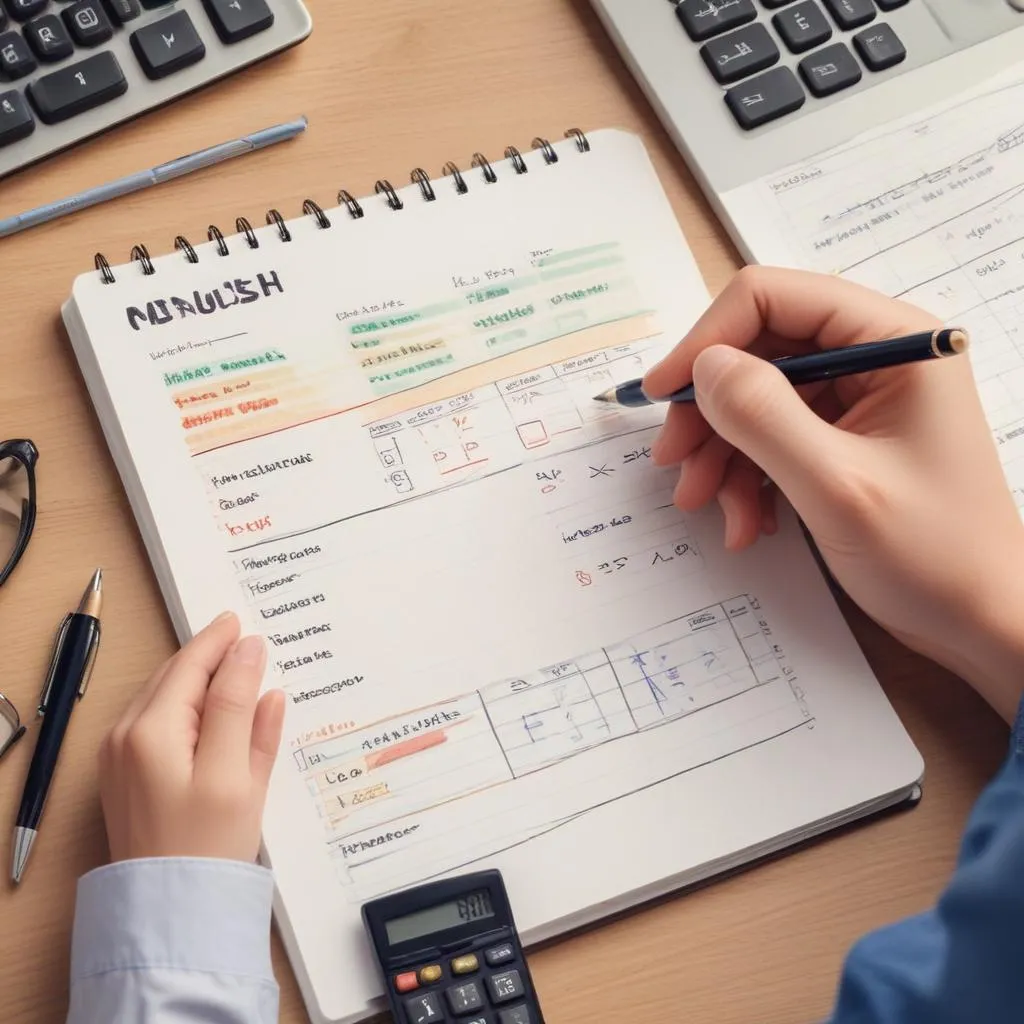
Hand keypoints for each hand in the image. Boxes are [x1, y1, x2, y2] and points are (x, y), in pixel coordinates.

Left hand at [99, 611, 284, 861]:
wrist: (171, 911)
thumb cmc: (206, 847)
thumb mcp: (235, 773)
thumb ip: (242, 708)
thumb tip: (251, 655)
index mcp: (151, 731)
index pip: (192, 667)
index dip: (220, 642)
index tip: (242, 621)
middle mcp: (125, 736)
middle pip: (174, 677)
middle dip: (208, 656)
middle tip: (242, 635)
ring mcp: (120, 757)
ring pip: (166, 697)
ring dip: (199, 679)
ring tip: (235, 668)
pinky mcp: (127, 775)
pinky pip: (159, 721)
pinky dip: (187, 705)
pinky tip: (215, 710)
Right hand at [644, 266, 1023, 722]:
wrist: (981, 624)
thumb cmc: (931, 556)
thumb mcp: (836, 485)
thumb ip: (763, 415)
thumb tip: (701, 366)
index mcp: (893, 339)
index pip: (773, 298)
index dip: (707, 340)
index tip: (662, 396)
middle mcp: (876, 355)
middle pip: (757, 350)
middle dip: (711, 411)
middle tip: (674, 466)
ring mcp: (860, 398)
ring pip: (757, 398)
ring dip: (723, 453)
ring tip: (710, 508)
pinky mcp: (845, 439)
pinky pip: (774, 438)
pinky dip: (748, 477)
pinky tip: (748, 522)